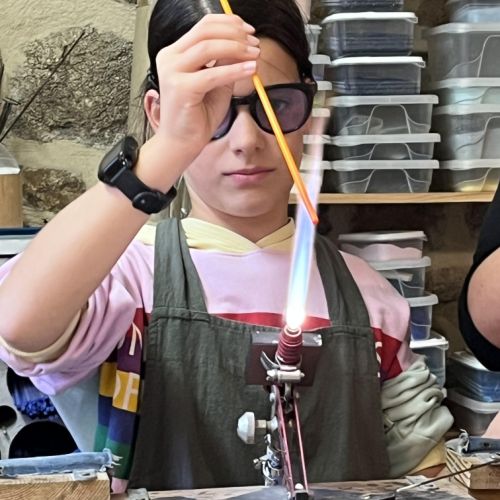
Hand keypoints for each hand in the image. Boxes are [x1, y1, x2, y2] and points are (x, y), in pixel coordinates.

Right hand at [154, 14, 258, 152]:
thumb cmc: (196, 116)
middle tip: (254, 43)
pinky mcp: (181, 89)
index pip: (203, 26)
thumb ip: (224, 63)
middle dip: (235, 34)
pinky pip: (213, 74)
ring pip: (209, 47)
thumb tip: (243, 44)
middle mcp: (170, 58)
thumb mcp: (215, 83)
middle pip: (205, 31)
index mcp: (175, 54)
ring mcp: (172, 72)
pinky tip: (251, 70)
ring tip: (255, 55)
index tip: (249, 31)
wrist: (181, 143)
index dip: (229, 24)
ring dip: (237, 48)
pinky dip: (235, 70)